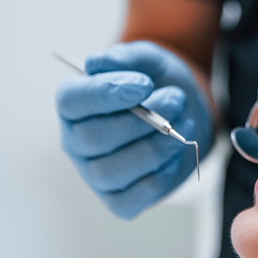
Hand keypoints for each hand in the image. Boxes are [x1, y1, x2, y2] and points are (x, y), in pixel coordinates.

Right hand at [56, 41, 213, 218]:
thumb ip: (125, 57)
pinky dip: (161, 174)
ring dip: (155, 146)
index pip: (73, 100)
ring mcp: (96, 174)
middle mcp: (77, 142)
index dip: (106, 92)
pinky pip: (134, 197)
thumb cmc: (158, 86)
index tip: (144, 84)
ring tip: (184, 123)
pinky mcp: (120, 200)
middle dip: (141, 119)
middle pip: (93, 138)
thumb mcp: (148, 61)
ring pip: (113, 170)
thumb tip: (96, 64)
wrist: (184, 113)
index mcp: (75, 104)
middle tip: (176, 98)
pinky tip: (175, 150)